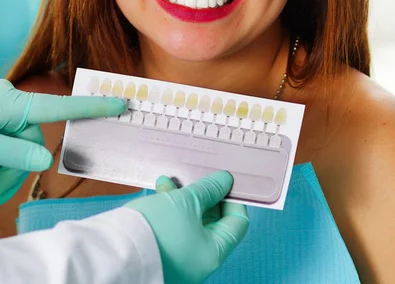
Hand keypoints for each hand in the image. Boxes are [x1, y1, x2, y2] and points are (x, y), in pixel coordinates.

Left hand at [0, 79, 124, 203]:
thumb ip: (16, 152)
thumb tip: (47, 160)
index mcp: (15, 103)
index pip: (60, 106)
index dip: (91, 107)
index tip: (119, 104)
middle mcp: (14, 108)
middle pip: (35, 141)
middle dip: (19, 161)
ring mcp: (8, 119)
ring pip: (24, 153)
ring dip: (6, 171)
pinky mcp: (2, 130)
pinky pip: (12, 157)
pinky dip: (2, 170)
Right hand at [127, 171, 248, 283]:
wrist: (114, 253)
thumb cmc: (157, 229)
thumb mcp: (186, 201)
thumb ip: (209, 189)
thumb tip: (225, 180)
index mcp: (214, 253)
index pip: (237, 223)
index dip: (233, 198)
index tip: (225, 180)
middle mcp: (199, 261)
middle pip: (212, 222)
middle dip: (203, 195)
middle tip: (196, 175)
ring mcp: (180, 259)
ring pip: (190, 222)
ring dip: (183, 198)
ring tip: (169, 181)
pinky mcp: (161, 253)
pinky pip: (173, 228)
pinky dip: (169, 209)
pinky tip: (159, 192)